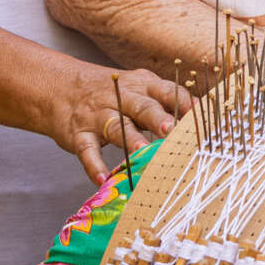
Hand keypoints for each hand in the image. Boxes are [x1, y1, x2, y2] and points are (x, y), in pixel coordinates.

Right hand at [39, 61, 190, 187]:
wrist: (61, 88)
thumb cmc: (113, 94)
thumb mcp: (140, 89)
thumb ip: (167, 102)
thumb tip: (203, 116)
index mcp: (143, 85)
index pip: (168, 91)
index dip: (184, 104)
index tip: (200, 118)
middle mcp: (122, 98)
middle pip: (143, 107)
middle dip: (157, 118)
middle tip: (171, 130)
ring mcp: (98, 116)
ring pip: (116, 127)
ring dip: (130, 140)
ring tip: (141, 153)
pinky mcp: (79, 134)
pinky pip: (87, 150)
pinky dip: (94, 165)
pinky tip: (102, 179)